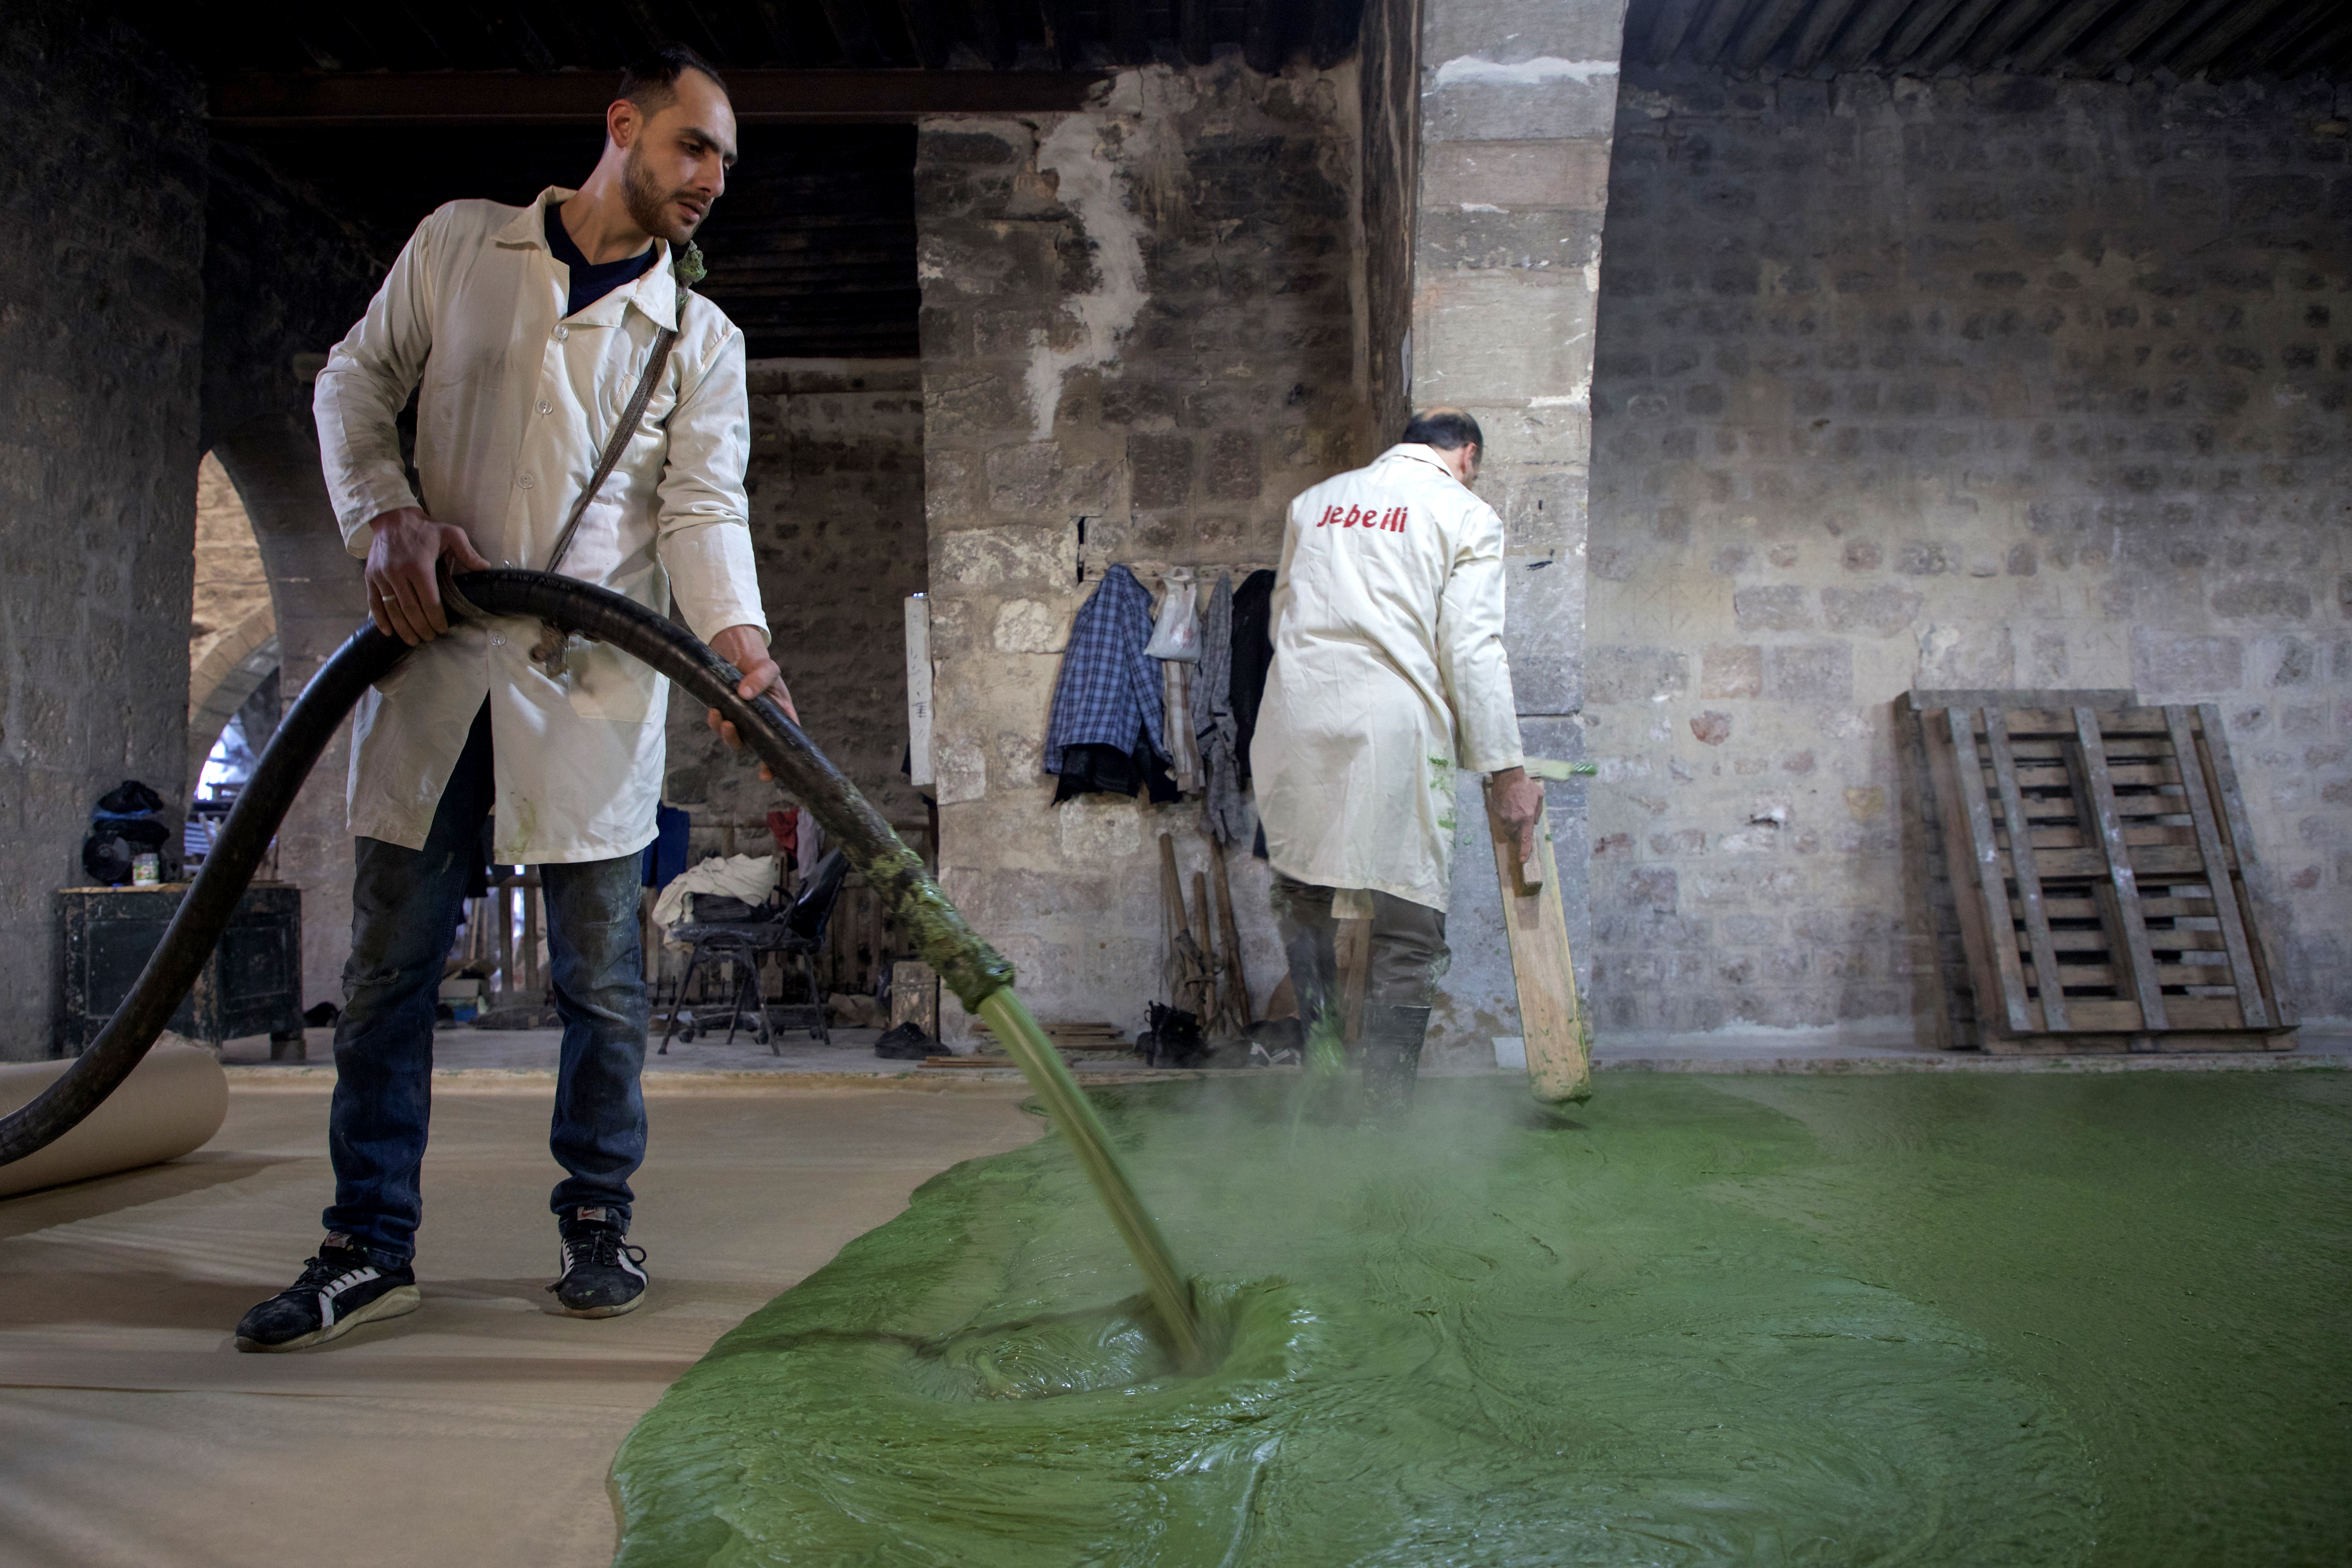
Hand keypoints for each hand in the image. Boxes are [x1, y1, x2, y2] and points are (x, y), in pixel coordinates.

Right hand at [364, 507, 491, 644]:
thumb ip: (468, 552)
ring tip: (413, 639)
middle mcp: (397, 572)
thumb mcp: (451, 533)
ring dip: (403, 628)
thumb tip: (486, 568)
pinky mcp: (370, 577)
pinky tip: (389, 632)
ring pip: (392, 609)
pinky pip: (373, 602)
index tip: (442, 629)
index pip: (429, 601)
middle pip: (410, 609)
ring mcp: (381, 576)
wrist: (392, 518)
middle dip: (421, 627)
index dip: (436, 619)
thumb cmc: (424, 529)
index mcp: (418, 565)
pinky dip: (380, 619)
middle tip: (429, 638)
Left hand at [707, 624, 796, 781]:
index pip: (782, 746)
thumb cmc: (760, 664)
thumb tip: (743, 694)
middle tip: (729, 727)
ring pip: (734, 739)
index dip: (775, 765)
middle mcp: (761, 724)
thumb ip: (761, 678)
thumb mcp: (768, 667)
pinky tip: (713, 711)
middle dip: (738, 743)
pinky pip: (719, 726)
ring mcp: (743, 721)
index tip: (765, 774)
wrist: (738, 653)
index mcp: (780, 718)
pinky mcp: (726, 714)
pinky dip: (714, 722)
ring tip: (718, 716)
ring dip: (724, 734)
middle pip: (753, 747)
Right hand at [1489, 766, 1544, 865]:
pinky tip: (1506, 801)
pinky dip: (1503, 812)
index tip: (1522, 860)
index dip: (1524, 850)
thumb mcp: (1539, 796)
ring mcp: (1504, 815)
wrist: (1508, 775)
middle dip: (1514, 827)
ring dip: (1508, 819)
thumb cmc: (1526, 785)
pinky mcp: (1496, 810)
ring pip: (1505, 824)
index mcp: (1527, 817)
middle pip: (1512, 832)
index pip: (1525, 838)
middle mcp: (1515, 819)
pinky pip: (1499, 816)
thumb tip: (1534, 822)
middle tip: (1517, 816)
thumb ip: (1538, 811)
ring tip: (1512, 806)